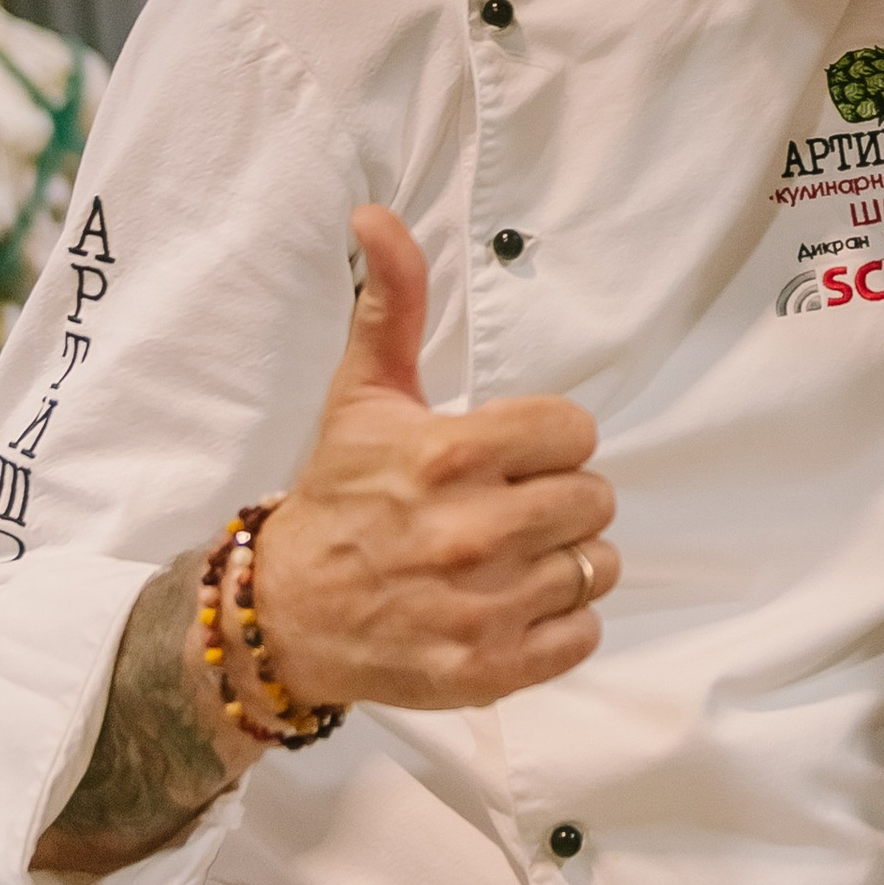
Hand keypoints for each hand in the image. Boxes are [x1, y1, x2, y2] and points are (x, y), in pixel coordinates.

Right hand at [255, 207, 619, 716]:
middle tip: (512, 508)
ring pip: (598, 565)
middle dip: (561, 498)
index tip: (512, 455)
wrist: (286, 616)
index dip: (550, 442)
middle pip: (596, 499)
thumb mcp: (362, 394)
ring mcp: (485, 606)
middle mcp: (472, 532)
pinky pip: (585, 633)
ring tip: (512, 558)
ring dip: (565, 561)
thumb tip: (377, 215)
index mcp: (450, 454)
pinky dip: (561, 623)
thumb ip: (391, 303)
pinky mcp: (492, 669)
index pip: (577, 432)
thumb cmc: (338, 498)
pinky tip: (515, 605)